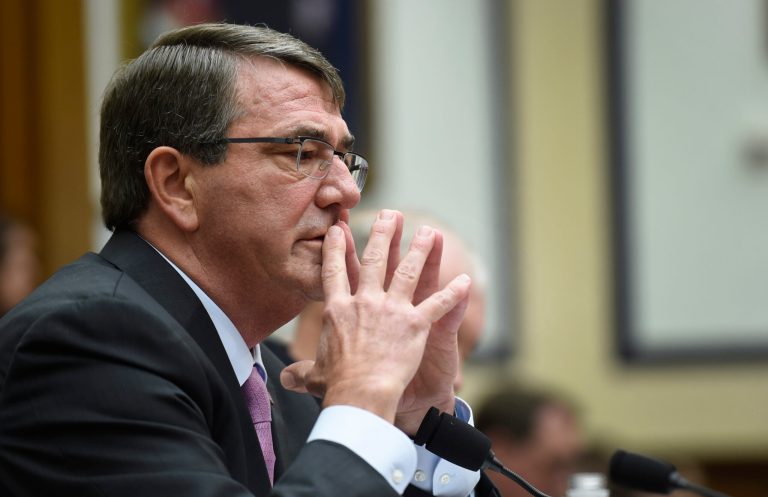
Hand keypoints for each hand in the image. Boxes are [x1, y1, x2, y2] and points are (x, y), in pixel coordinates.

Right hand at [280, 209, 470, 425]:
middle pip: (373, 261)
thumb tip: (284, 380)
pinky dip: (454, 294)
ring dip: (420, 250)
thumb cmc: (336, 387)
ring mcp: (392, 310)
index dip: (336, 249)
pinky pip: (438, 305)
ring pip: (408, 272)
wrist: (361, 394)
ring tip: (429, 231)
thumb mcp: (315, 377)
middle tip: (390, 214)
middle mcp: (364, 302)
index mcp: (338, 310)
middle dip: (382, 234)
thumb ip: (302, 373)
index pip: (334, 272)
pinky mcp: (416, 324)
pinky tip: (465, 282)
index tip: (338, 230)